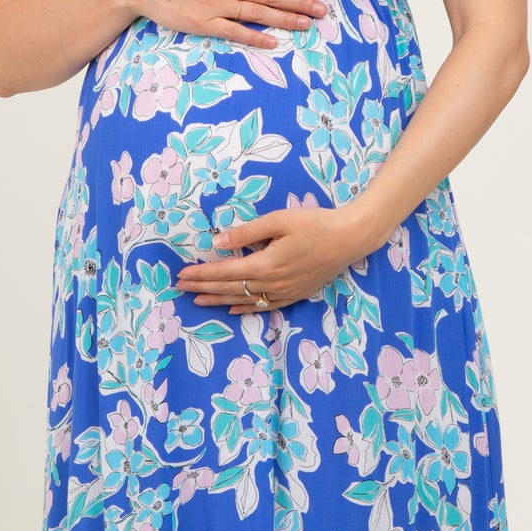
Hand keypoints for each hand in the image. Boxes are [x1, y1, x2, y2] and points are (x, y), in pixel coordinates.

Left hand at [175, 204, 374, 312]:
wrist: (350, 239)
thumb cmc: (315, 223)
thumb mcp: (278, 220)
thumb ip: (247, 233)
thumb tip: (218, 242)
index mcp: (265, 264)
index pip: (224, 271)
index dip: (201, 273)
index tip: (181, 274)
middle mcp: (272, 283)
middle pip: (230, 287)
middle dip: (203, 287)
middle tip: (181, 288)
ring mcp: (285, 292)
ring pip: (244, 300)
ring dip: (219, 300)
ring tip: (199, 301)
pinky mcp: (296, 295)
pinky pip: (265, 306)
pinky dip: (246, 308)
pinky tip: (234, 310)